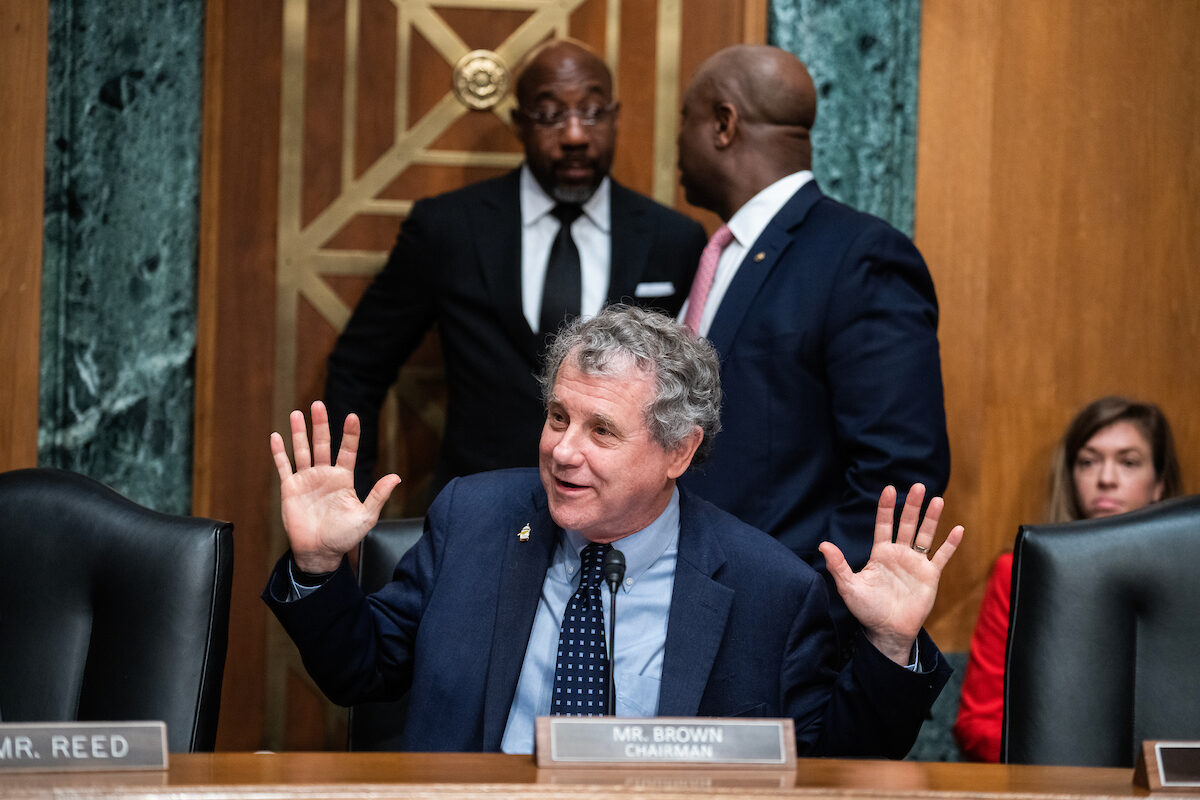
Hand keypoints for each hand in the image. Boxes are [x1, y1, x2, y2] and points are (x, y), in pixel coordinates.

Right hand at [270, 400, 400, 572]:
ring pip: (301, 451)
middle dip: (320, 425)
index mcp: (343, 479)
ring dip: (299, 432)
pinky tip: (276, 436)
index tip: (353, 416)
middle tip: (318, 404)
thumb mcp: (366, 516)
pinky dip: (279, 452)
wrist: (320, 552)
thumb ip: (379, 495)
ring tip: (297, 413)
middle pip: (322, 444)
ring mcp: (306, 480)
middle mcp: (324, 475)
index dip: (350, 434)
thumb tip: (397, 477)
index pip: (347, 451)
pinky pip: (283, 467)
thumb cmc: (345, 536)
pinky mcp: (290, 489)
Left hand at [818, 484, 963, 664]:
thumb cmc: (867, 609)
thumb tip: (823, 545)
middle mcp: (899, 554)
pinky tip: (958, 529)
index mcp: (880, 553)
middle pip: (907, 524)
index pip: (884, 525)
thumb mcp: (849, 587)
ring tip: (938, 500)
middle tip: (918, 486)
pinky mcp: (930, 576)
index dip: (886, 508)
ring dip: (932, 519)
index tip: (889, 489)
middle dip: (912, 506)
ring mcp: (916, 564)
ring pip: (926, 536)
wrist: (887, 631)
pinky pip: (942, 557)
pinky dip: (950, 544)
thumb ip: (838, 565)